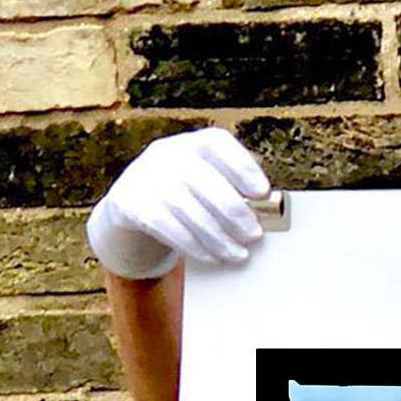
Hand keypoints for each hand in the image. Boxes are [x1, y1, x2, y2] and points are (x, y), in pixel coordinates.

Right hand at [87, 127, 270, 279]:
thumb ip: (233, 187)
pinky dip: (196, 246)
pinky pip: (170, 229)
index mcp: (193, 143)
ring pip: (191, 211)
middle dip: (236, 212)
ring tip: (239, 254)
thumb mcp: (205, 178)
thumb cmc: (185, 192)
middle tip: (255, 235)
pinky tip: (213, 257)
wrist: (131, 201)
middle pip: (207, 182)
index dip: (243, 166)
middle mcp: (169, 154)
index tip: (263, 192)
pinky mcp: (134, 204)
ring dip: (220, 238)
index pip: (218, 143)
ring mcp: (148, 178)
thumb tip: (269, 209)